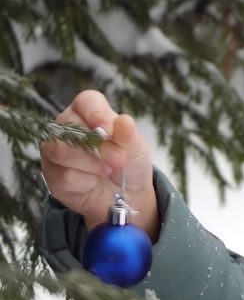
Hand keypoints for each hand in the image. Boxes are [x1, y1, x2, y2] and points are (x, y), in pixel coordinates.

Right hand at [40, 90, 158, 241]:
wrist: (126, 197)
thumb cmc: (129, 164)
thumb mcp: (136, 148)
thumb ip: (128, 135)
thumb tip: (124, 121)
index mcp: (89, 113)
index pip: (86, 102)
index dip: (96, 114)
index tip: (108, 130)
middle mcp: (67, 128)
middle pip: (70, 127)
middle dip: (98, 147)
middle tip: (118, 160)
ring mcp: (55, 151)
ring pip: (61, 151)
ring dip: (90, 164)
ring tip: (107, 170)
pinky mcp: (52, 175)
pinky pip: (64, 175)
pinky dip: (85, 181)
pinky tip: (93, 183)